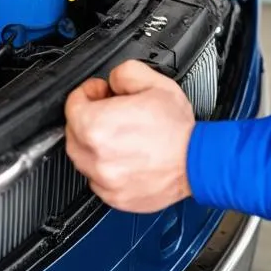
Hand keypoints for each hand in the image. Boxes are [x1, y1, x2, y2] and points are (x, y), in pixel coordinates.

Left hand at [65, 60, 195, 212]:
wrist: (197, 161)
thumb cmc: (177, 128)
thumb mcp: (153, 82)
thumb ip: (123, 73)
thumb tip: (112, 82)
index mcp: (98, 125)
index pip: (72, 104)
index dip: (87, 91)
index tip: (100, 91)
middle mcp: (96, 157)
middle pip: (73, 132)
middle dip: (87, 117)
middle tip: (108, 110)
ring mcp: (105, 180)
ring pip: (82, 158)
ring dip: (92, 143)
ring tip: (117, 134)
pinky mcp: (115, 198)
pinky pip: (97, 180)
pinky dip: (104, 167)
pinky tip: (123, 156)